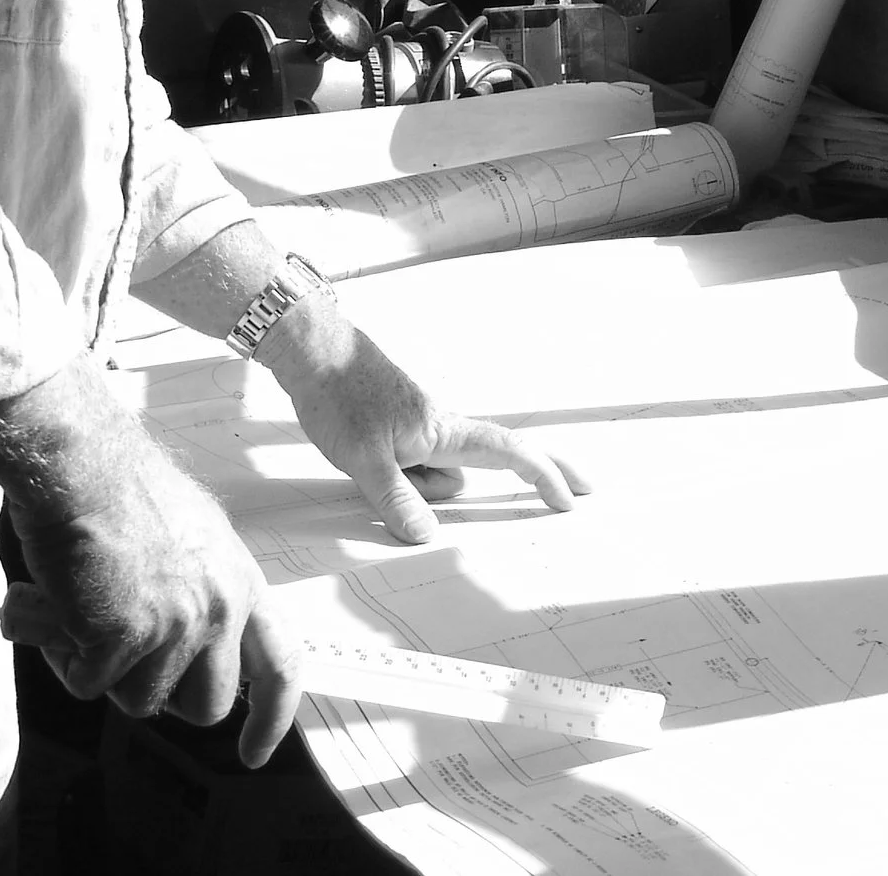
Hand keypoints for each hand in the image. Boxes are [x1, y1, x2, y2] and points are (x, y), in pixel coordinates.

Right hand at [0, 358, 302, 766]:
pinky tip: (54, 602)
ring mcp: (178, 627)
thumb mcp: (189, 536)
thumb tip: (174, 651)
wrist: (79, 460)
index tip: (254, 753)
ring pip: (138, 699)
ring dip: (99, 665)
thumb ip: (195, 592)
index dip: (271, 717)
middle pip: (203, 705)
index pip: (281, 665)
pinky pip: (87, 683)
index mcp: (240, 580)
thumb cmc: (119, 487)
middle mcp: (221, 608)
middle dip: (156, 691)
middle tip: (113, 649)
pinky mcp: (127, 639)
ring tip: (76, 604)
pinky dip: (63, 653)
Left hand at [278, 317, 589, 543]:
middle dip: (532, 475)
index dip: (541, 476)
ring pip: (436, 470)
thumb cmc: (338, 397)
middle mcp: (440, 427)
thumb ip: (396, 500)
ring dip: (416, 486)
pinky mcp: (398, 425)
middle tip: (575, 494)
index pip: (507, 454)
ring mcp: (420, 425)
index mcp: (442, 431)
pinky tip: (367, 465)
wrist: (312, 351)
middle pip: (485, 462)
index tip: (567, 498)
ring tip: (363, 460)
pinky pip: (415, 461)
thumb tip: (427, 536)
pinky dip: (406, 478)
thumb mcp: (363, 460)